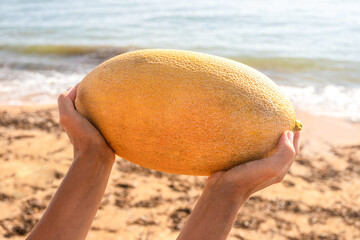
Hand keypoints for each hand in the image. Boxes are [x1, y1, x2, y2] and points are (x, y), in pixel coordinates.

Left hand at [57, 86, 114, 162]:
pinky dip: (114, 116)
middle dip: (96, 96)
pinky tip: (122, 113)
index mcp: (73, 117)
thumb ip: (65, 101)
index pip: (76, 98)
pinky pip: (110, 122)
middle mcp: (82, 123)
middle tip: (108, 88)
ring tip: (117, 99)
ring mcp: (95, 130)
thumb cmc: (83, 137)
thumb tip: (73, 87)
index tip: (95, 81)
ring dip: (107, 107)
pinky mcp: (106, 135)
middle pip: (89, 105)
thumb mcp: (68, 117)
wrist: (96, 158)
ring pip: (100, 113)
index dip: (83, 88)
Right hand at [177, 131, 300, 239]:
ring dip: (266, 136)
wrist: (222, 190)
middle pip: (280, 149)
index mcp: (279, 169)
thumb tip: (288, 133)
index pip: (293, 150)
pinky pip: (249, 148)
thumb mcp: (272, 167)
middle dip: (283, 135)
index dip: (296, 136)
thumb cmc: (247, 179)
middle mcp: (268, 167)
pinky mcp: (241, 161)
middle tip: (279, 119)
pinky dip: (251, 139)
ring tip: (263, 122)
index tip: (294, 121)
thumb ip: (285, 153)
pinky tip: (244, 131)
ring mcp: (254, 165)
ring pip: (264, 148)